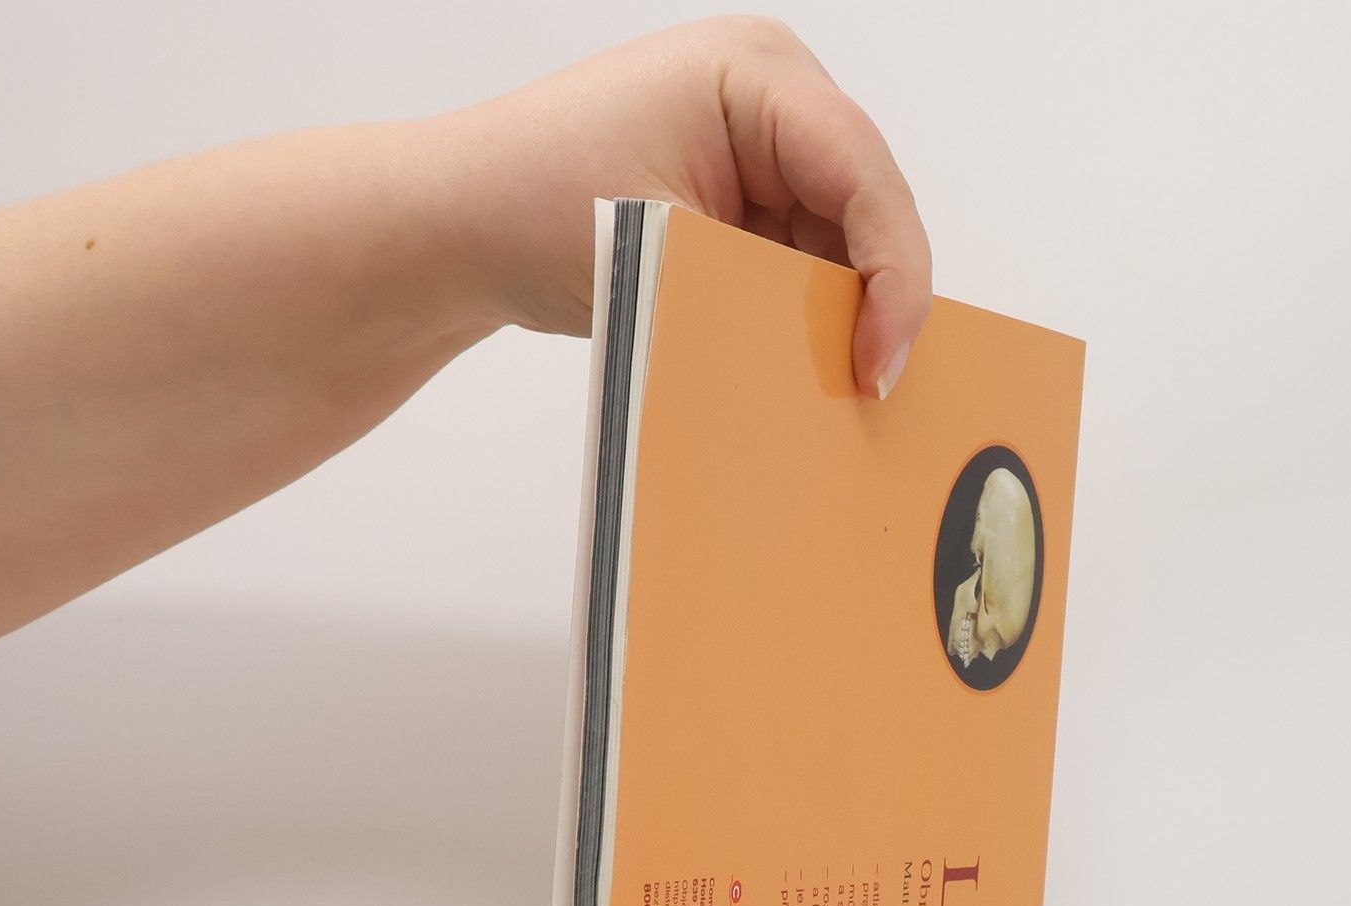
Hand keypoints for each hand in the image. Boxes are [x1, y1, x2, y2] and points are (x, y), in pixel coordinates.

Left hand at [435, 18, 932, 398]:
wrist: (457, 226)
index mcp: (757, 73)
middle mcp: (771, 96)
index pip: (866, 176)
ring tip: (819, 381)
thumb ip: (769, 307)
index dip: (893, 275)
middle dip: (868, 299)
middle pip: (867, 209)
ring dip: (834, 315)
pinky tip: (787, 362)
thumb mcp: (664, 257)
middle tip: (859, 387)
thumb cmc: (530, 208)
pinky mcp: (741, 196)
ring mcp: (758, 145)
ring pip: (842, 244)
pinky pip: (802, 261)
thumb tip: (843, 372)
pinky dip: (801, 316)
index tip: (876, 364)